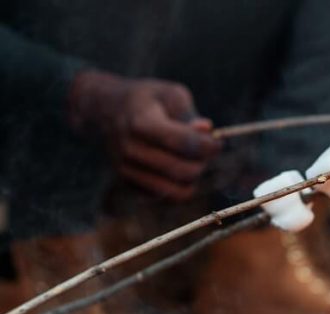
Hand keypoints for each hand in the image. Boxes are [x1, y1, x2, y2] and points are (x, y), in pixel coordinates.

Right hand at [69, 70, 221, 199]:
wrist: (106, 109)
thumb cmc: (147, 100)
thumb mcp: (170, 94)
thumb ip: (190, 114)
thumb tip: (206, 132)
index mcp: (141, 122)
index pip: (185, 143)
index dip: (209, 146)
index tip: (217, 142)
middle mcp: (130, 149)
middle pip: (185, 171)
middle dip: (203, 162)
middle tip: (204, 150)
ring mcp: (126, 170)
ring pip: (178, 191)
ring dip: (192, 177)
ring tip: (191, 160)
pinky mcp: (128, 184)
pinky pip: (166, 197)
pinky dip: (178, 186)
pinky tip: (175, 167)